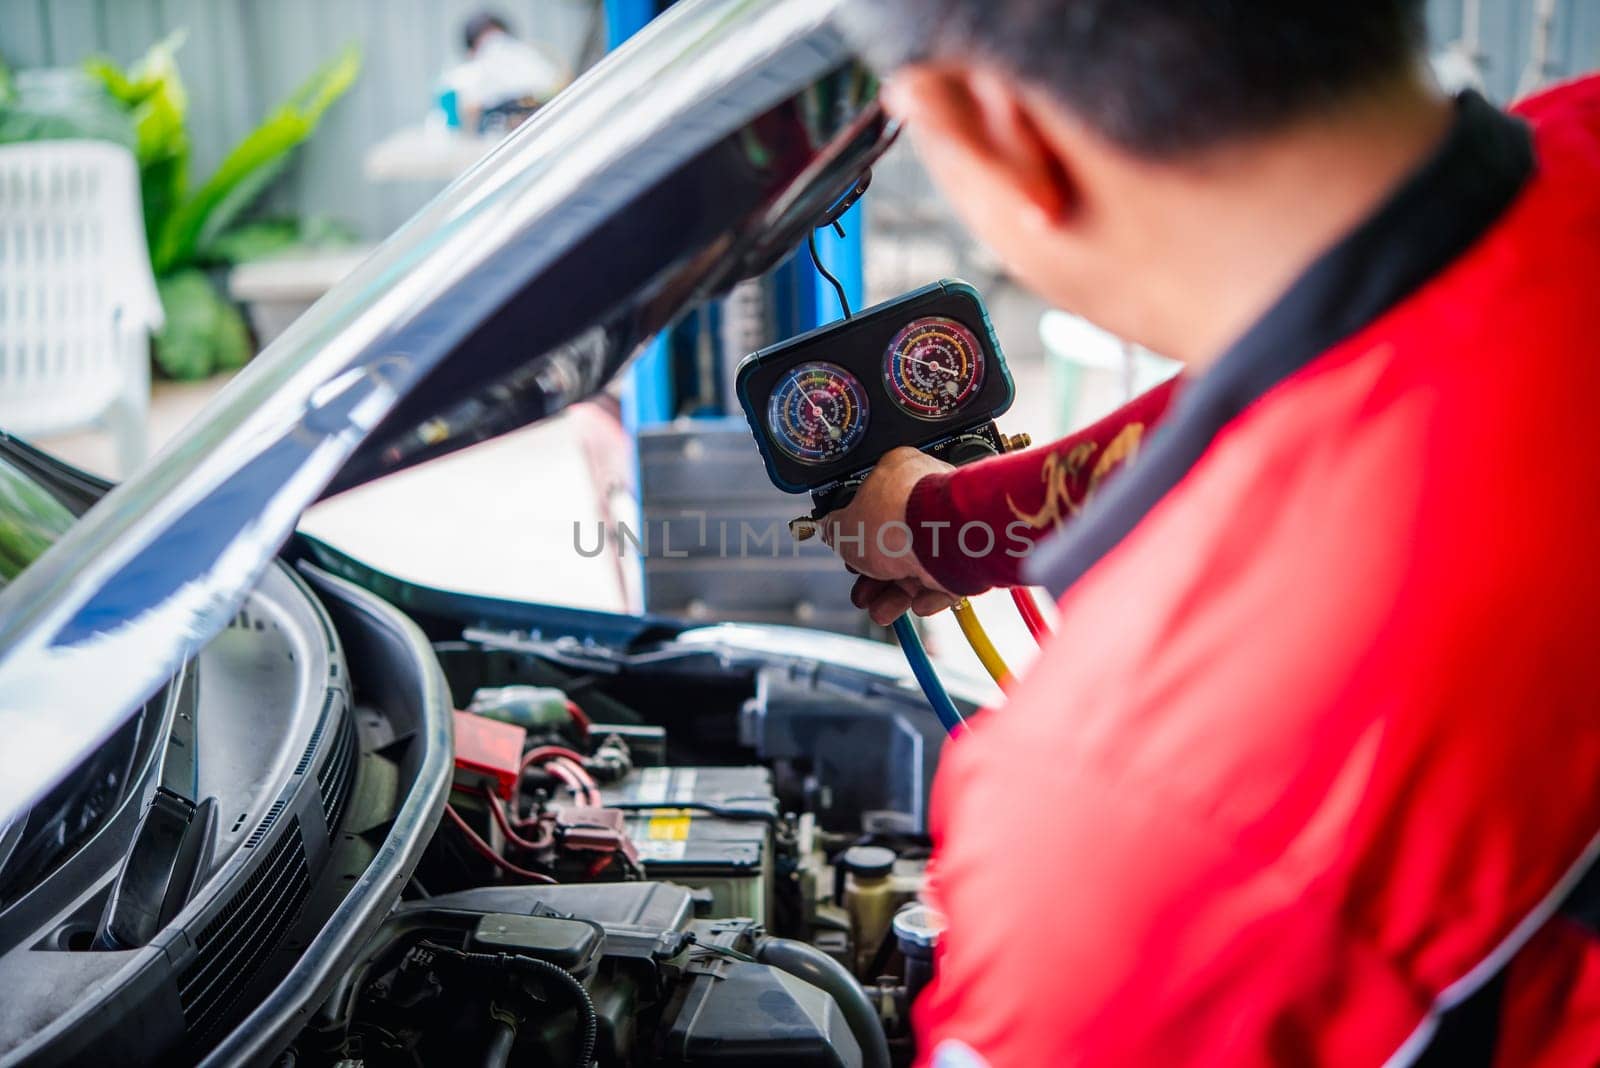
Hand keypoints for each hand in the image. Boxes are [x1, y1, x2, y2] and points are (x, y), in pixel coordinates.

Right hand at [821, 447, 960, 625]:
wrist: (942, 538)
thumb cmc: (896, 520)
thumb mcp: (842, 527)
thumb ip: (832, 530)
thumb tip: (827, 529)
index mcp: (895, 473)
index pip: (871, 506)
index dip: (855, 537)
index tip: (847, 555)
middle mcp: (925, 495)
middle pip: (894, 541)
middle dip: (875, 575)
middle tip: (862, 591)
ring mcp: (949, 523)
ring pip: (919, 563)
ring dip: (897, 593)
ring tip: (882, 611)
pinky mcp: (969, 550)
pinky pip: (944, 576)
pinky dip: (929, 594)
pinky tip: (917, 604)